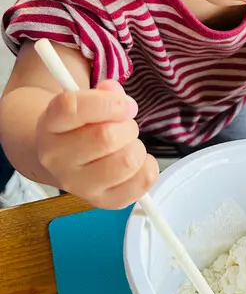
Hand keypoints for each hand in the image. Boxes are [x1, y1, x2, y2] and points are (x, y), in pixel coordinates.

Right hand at [36, 80, 157, 208]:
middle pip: (106, 137)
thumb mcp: (84, 101)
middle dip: (127, 126)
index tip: (126, 104)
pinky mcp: (101, 200)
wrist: (62, 158)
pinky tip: (138, 162)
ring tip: (128, 146)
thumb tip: (118, 95)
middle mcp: (57, 158)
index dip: (108, 102)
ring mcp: (77, 184)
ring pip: (126, 161)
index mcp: (50, 125)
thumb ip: (104, 93)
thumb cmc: (79, 127)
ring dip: (137, 148)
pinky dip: (148, 169)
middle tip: (125, 126)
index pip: (72, 107)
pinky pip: (139, 185)